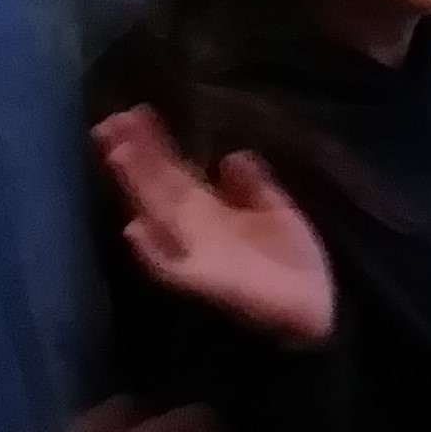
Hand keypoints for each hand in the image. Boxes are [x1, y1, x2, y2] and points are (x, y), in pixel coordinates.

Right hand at [95, 105, 332, 345]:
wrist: (320, 318)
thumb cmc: (295, 269)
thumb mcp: (277, 214)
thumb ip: (254, 187)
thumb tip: (232, 155)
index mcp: (210, 213)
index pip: (174, 172)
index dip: (154, 144)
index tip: (135, 113)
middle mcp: (196, 232)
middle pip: (160, 187)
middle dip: (136, 157)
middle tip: (110, 121)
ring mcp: (196, 258)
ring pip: (158, 217)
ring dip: (137, 188)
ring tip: (117, 154)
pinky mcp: (206, 287)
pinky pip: (171, 271)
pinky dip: (153, 254)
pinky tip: (134, 232)